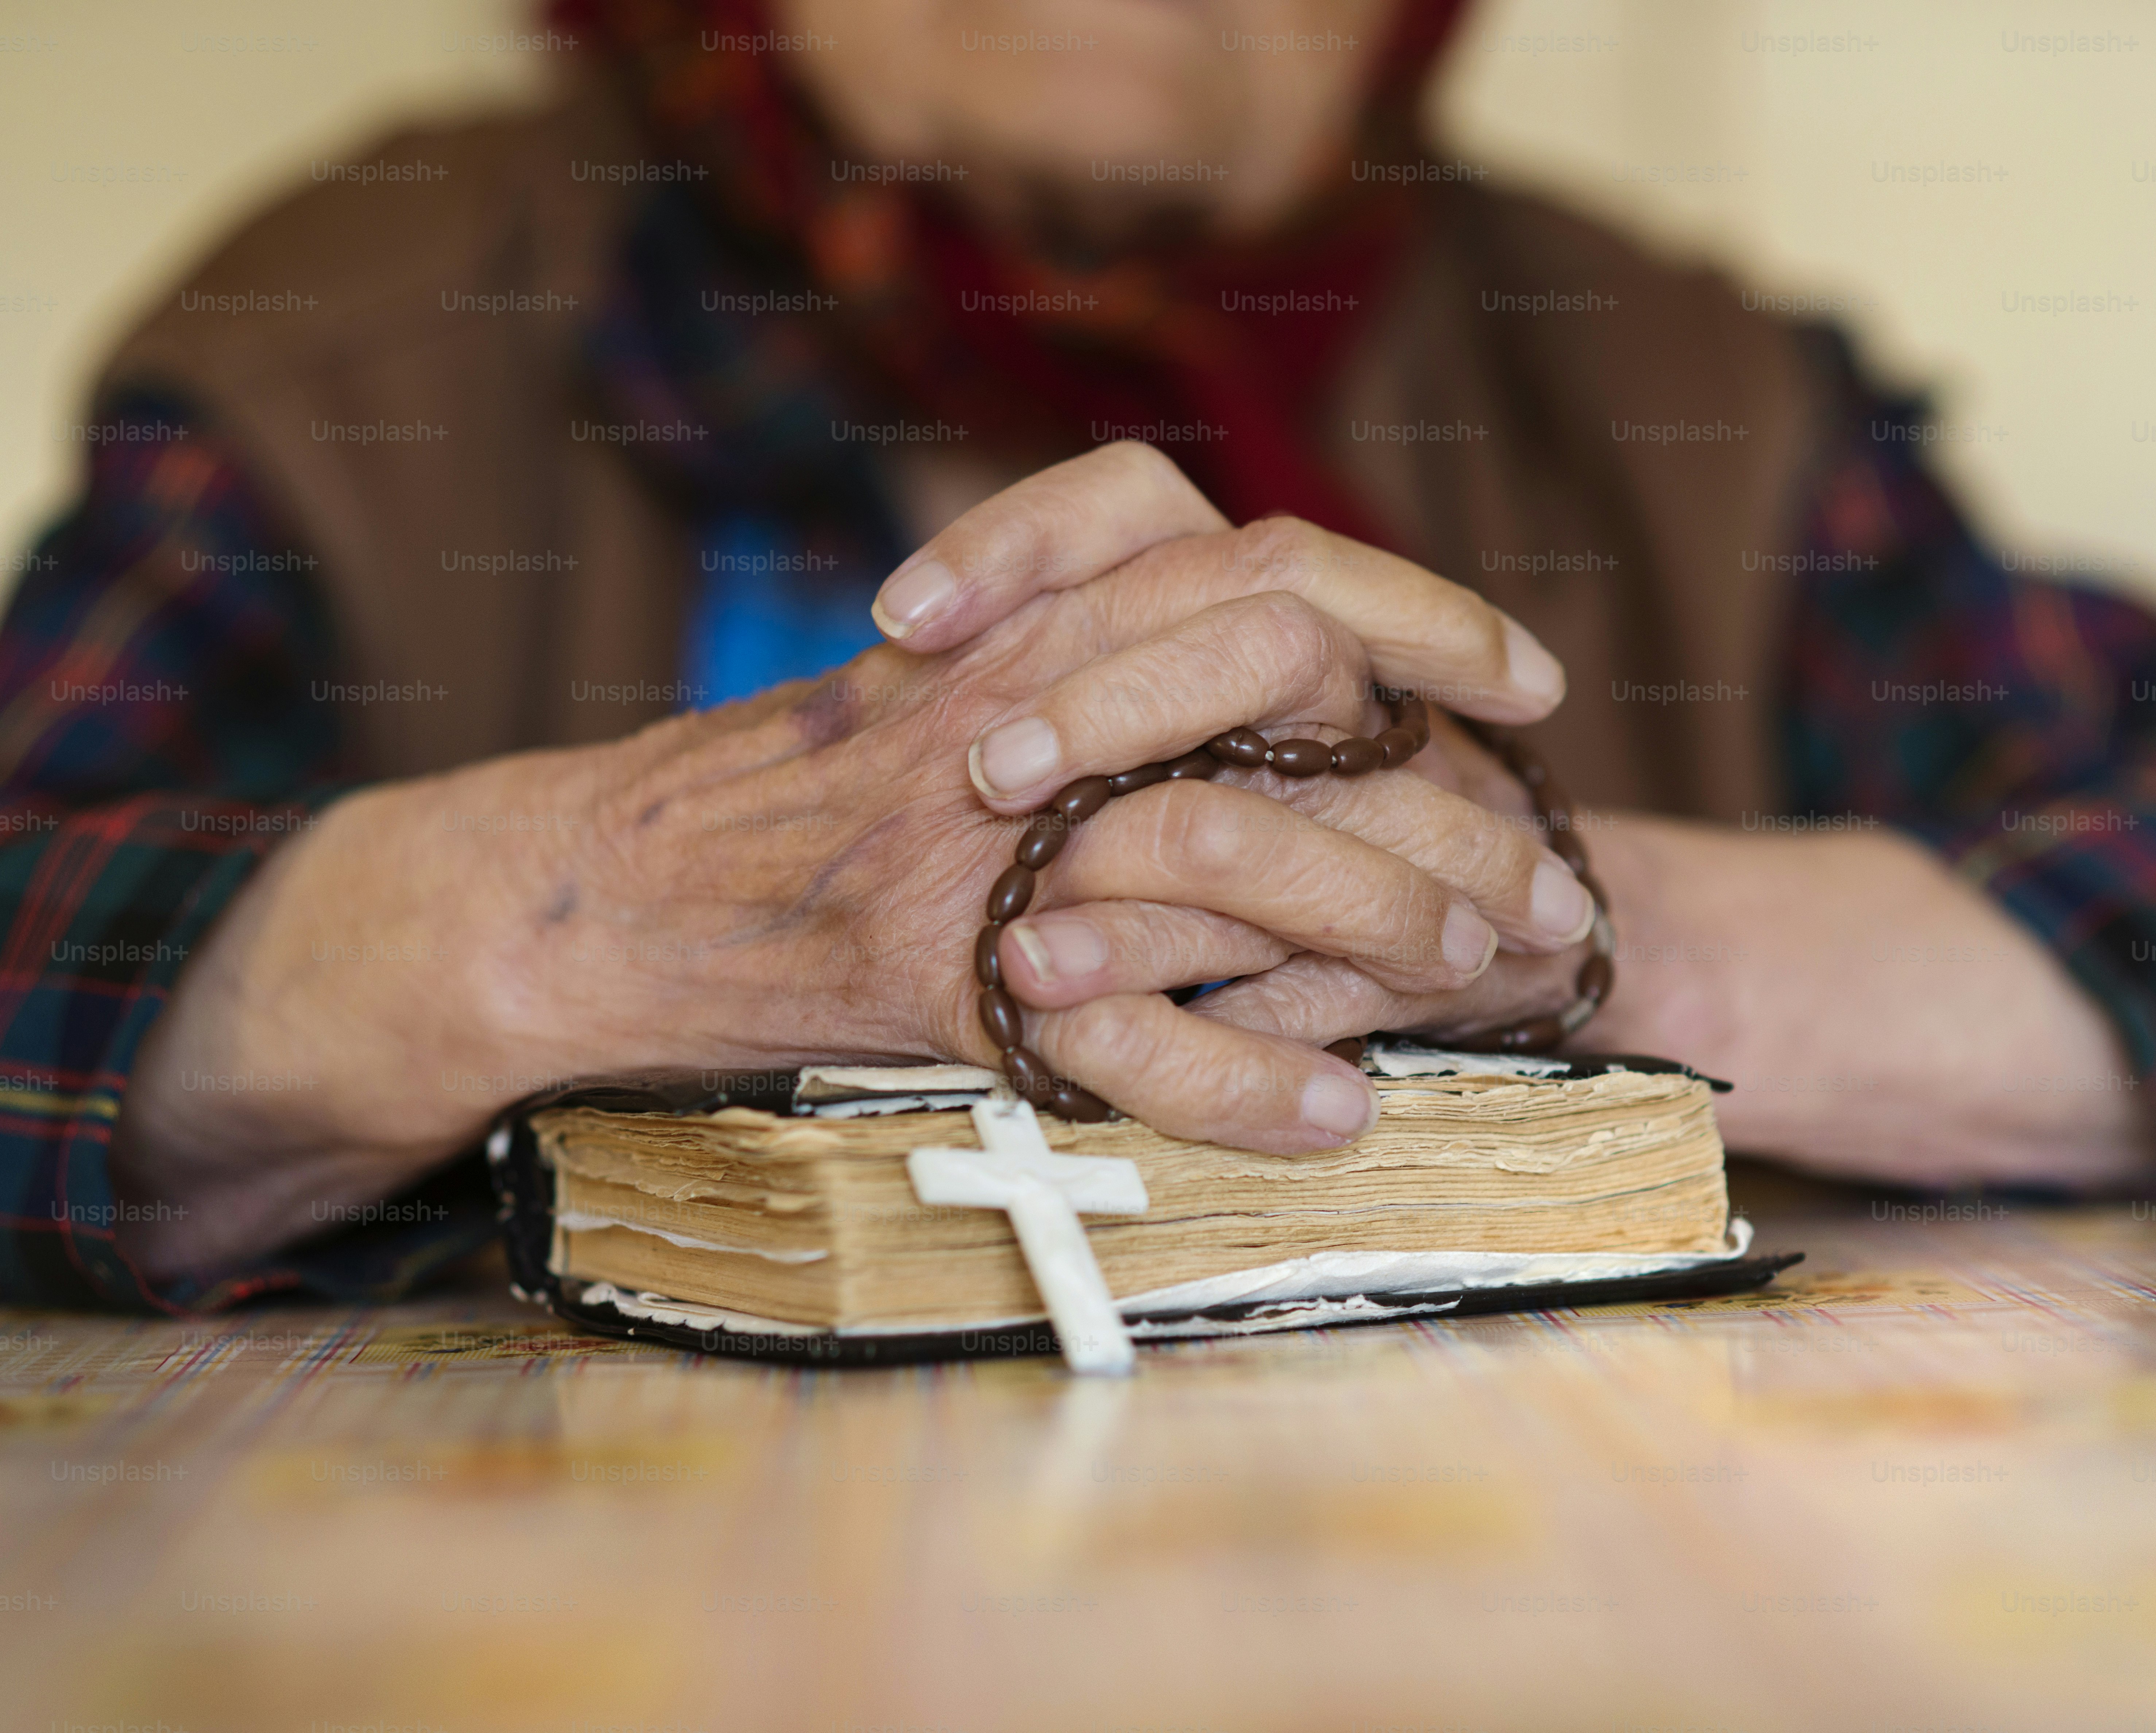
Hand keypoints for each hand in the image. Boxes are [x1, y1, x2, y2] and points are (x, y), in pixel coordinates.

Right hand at [113, 445, 1577, 1271]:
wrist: (616, 887)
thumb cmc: (793, 791)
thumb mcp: (960, 683)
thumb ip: (1099, 653)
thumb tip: (1288, 695)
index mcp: (1041, 626)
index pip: (1271, 563)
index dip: (1425, 612)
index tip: (1526, 680)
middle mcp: (1025, 705)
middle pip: (1287, 690)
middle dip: (1443, 797)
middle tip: (1539, 888)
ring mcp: (984, 839)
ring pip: (1229, 855)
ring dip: (1379, 925)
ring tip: (1476, 990)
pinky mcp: (941, 974)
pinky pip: (1123, 1037)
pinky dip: (1241, 1083)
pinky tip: (1336, 1116)